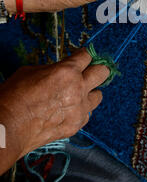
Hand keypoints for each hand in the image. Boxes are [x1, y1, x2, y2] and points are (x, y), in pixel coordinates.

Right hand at [0, 48, 108, 174]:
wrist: (9, 127)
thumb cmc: (14, 96)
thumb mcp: (31, 71)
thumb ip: (53, 69)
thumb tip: (60, 71)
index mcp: (67, 71)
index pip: (87, 56)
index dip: (83, 55)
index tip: (81, 57)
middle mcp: (78, 88)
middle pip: (103, 72)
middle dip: (96, 69)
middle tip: (88, 71)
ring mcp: (79, 108)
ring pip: (99, 96)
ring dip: (90, 92)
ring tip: (78, 94)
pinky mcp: (76, 125)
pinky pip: (87, 114)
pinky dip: (81, 110)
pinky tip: (69, 110)